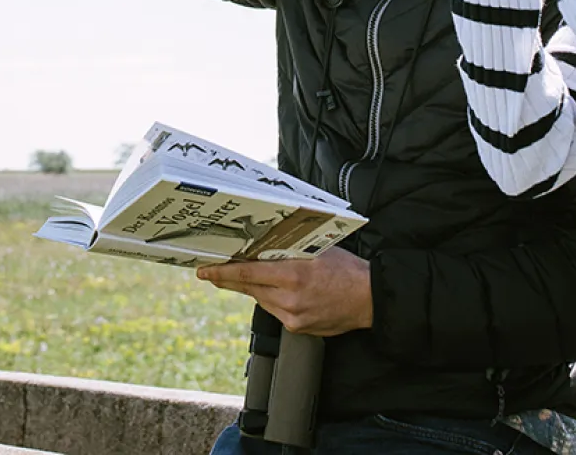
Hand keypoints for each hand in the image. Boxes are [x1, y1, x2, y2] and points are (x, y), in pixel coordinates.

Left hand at [195, 248, 372, 335]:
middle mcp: (290, 298)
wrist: (370, 299)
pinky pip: (275, 311)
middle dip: (229, 279)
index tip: (205, 270)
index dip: (222, 272)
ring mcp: (293, 316)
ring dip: (254, 289)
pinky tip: (284, 293)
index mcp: (293, 274)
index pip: (247, 274)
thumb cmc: (348, 270)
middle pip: (248, 288)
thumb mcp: (316, 250)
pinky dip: (273, 300)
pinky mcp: (297, 328)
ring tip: (258, 277)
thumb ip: (288, 251)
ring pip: (260, 299)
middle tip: (212, 272)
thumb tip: (261, 248)